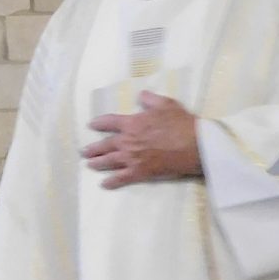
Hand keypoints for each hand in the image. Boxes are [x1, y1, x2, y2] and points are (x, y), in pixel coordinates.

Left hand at [84, 90, 202, 186]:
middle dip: (93, 148)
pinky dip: (111, 182)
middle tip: (84, 151)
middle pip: (105, 145)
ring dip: (97, 163)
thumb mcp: (167, 104)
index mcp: (132, 123)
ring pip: (109, 161)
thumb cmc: (182, 123)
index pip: (109, 122)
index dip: (99, 123)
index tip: (91, 125)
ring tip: (89, 165)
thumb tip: (140, 95)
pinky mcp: (140, 172)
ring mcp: (132, 158)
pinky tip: (104, 184)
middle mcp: (127, 141)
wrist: (195, 145)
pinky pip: (121, 178)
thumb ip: (150, 99)